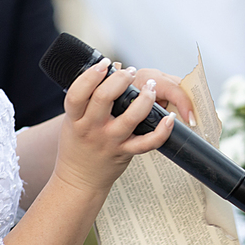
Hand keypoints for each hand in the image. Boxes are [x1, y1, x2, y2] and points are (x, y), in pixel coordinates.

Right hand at [52, 59, 194, 194]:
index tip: (105, 63)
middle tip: (130, 72)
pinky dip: (162, 130)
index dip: (91, 75)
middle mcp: (92, 129)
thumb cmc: (78, 144)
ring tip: (151, 86)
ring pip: (131, 117)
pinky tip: (170, 117)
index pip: (78, 92)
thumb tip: (114, 66)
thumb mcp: (74, 119)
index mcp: (75, 118)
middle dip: (120, 79)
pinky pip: (147, 142)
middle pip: (104, 98)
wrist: (79, 180)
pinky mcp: (125, 152)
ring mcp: (110, 141)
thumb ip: (89, 97)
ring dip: (144, 98)